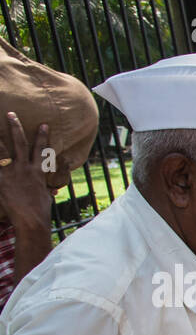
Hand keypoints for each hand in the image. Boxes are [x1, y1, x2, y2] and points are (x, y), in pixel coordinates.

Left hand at [0, 112, 53, 232]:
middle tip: (11, 114)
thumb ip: (46, 190)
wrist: (31, 220)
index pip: (41, 150)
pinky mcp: (1, 180)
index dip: (42, 136)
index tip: (43, 124)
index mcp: (38, 172)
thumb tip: (52, 191)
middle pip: (20, 143)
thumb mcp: (47, 198)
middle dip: (16, 127)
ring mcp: (11, 173)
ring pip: (3, 150)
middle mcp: (25, 168)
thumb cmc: (40, 212)